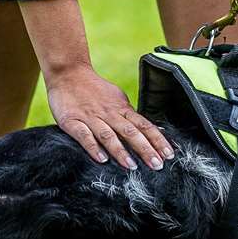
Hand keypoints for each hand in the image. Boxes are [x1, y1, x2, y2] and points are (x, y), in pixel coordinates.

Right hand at [45, 65, 174, 170]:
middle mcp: (109, 113)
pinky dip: (93, 147)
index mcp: (121, 109)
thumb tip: (152, 129)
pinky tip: (101, 159)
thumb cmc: (94, 89)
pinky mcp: (72, 121)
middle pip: (130, 132)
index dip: (157, 140)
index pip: (144, 125)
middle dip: (145, 149)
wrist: (68, 72)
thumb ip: (130, 116)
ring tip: (131, 166)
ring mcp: (90, 117)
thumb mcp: (117, 99)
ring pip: (109, 135)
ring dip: (121, 151)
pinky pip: (84, 135)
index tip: (169, 155)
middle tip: (157, 165)